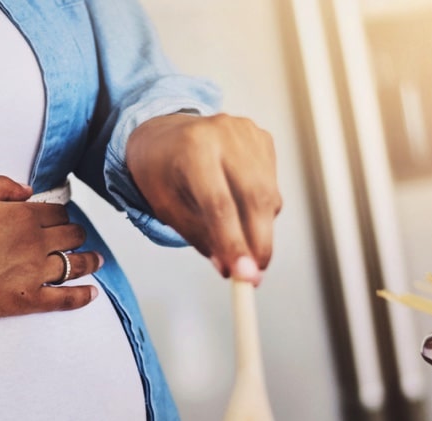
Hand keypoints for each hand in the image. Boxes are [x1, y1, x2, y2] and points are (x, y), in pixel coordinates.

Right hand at [0, 175, 101, 320]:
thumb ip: (2, 186)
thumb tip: (28, 190)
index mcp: (22, 216)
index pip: (55, 212)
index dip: (61, 213)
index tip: (61, 216)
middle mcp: (35, 243)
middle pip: (70, 235)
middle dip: (77, 233)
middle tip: (78, 235)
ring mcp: (34, 273)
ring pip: (75, 264)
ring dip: (89, 260)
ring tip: (97, 259)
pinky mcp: (28, 300)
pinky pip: (65, 299)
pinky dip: (83, 296)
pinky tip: (93, 294)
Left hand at [126, 113, 281, 283]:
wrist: (163, 132)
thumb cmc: (161, 173)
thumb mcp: (167, 209)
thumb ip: (199, 238)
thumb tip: (230, 269)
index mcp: (192, 148)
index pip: (219, 203)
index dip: (234, 243)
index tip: (244, 276)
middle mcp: (223, 133)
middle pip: (254, 197)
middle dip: (258, 242)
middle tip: (254, 275)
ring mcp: (246, 133)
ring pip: (268, 194)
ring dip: (261, 229)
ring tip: (242, 245)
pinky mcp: (261, 138)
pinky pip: (271, 185)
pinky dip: (263, 209)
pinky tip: (241, 212)